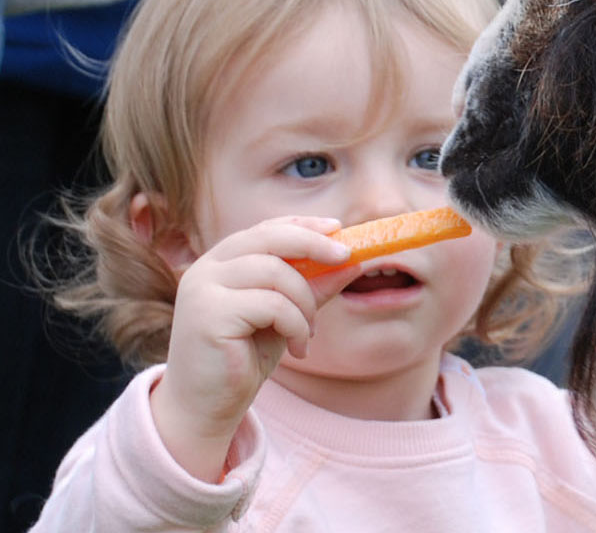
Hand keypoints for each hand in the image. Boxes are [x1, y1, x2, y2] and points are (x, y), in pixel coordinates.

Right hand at [149, 216, 352, 481]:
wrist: (205, 408)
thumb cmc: (243, 359)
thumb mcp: (285, 317)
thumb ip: (311, 287)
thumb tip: (353, 262)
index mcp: (221, 262)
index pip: (266, 229)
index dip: (304, 225)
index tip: (338, 229)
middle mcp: (207, 268)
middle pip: (269, 238)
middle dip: (314, 244)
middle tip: (347, 257)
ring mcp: (203, 289)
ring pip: (276, 273)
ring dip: (305, 303)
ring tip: (307, 333)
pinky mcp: (208, 314)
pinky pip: (272, 305)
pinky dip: (296, 325)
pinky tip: (297, 349)